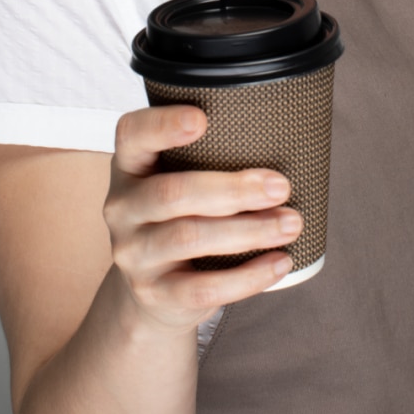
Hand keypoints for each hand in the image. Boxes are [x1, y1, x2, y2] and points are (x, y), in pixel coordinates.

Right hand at [104, 104, 302, 332]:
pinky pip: (204, 287)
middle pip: (172, 193)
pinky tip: (280, 262)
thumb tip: (286, 140)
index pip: (132, 135)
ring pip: (189, 238)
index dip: (162, 125)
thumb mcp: (177, 181)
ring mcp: (134, 254)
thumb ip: (207, 159)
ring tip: (291, 224)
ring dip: (249, 230)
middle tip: (280, 187)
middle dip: (233, 189)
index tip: (202, 119)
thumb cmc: (180, 219)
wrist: (154, 292)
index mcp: (130, 167)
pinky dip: (248, 277)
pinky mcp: (155, 293)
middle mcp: (122, 208)